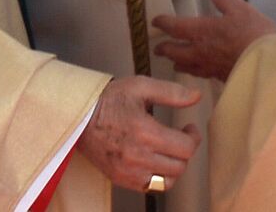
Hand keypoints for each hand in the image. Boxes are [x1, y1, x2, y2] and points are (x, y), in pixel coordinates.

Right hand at [77, 76, 201, 192]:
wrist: (79, 116)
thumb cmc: (109, 100)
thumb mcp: (141, 86)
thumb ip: (172, 92)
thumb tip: (196, 96)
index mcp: (145, 132)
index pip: (186, 148)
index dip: (193, 137)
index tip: (189, 128)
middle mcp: (137, 156)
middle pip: (180, 166)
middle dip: (185, 150)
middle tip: (180, 137)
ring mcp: (128, 171)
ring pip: (167, 181)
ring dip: (173, 166)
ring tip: (169, 151)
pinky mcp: (120, 179)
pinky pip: (150, 188)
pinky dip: (158, 177)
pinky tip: (154, 160)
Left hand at [151, 0, 275, 81]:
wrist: (265, 65)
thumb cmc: (253, 33)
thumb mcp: (239, 8)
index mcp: (201, 31)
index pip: (175, 27)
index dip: (163, 23)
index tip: (155, 21)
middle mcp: (199, 50)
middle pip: (174, 51)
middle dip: (164, 48)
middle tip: (157, 48)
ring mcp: (207, 66)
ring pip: (184, 65)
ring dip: (176, 61)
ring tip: (173, 61)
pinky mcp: (217, 77)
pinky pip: (198, 73)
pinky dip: (192, 70)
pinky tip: (197, 70)